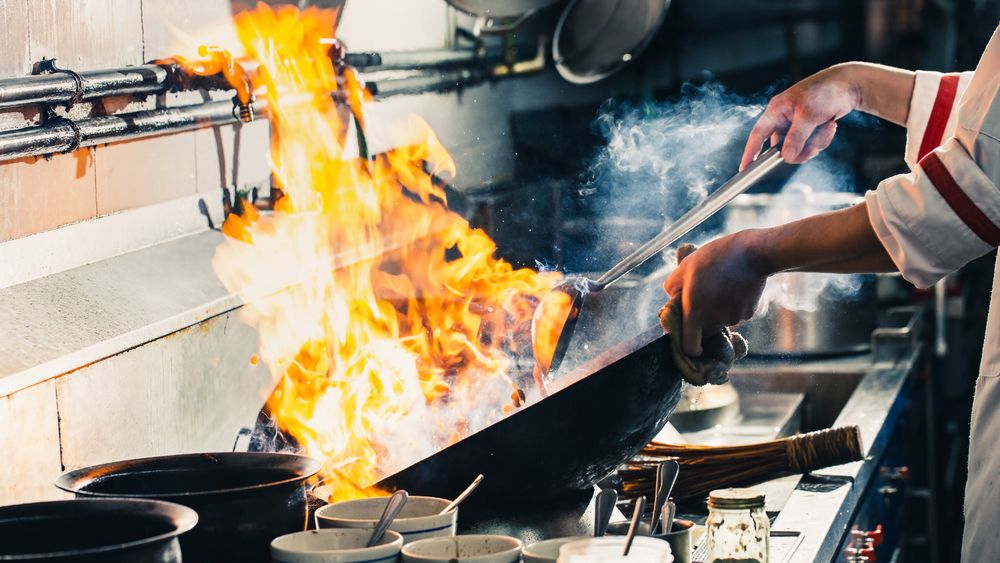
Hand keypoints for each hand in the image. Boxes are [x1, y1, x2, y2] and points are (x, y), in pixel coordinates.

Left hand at [662, 232, 768, 355]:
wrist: (753, 253)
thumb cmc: (715, 259)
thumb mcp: (685, 266)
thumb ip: (673, 287)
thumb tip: (673, 298)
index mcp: (696, 313)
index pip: (690, 346)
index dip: (688, 348)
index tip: (690, 343)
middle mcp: (715, 321)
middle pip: (705, 331)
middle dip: (701, 320)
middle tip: (700, 297)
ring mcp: (734, 318)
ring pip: (721, 321)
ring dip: (717, 309)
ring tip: (719, 284)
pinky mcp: (749, 312)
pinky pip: (736, 313)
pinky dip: (732, 304)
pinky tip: (733, 284)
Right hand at [741, 64, 860, 169]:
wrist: (849, 84)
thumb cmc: (825, 92)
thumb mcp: (809, 115)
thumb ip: (796, 138)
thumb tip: (786, 158)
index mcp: (776, 111)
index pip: (757, 135)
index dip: (750, 152)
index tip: (744, 169)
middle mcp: (783, 119)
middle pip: (781, 148)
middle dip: (800, 150)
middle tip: (813, 148)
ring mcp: (796, 125)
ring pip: (798, 149)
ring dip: (815, 143)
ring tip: (827, 127)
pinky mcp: (808, 129)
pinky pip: (810, 145)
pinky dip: (822, 139)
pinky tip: (830, 126)